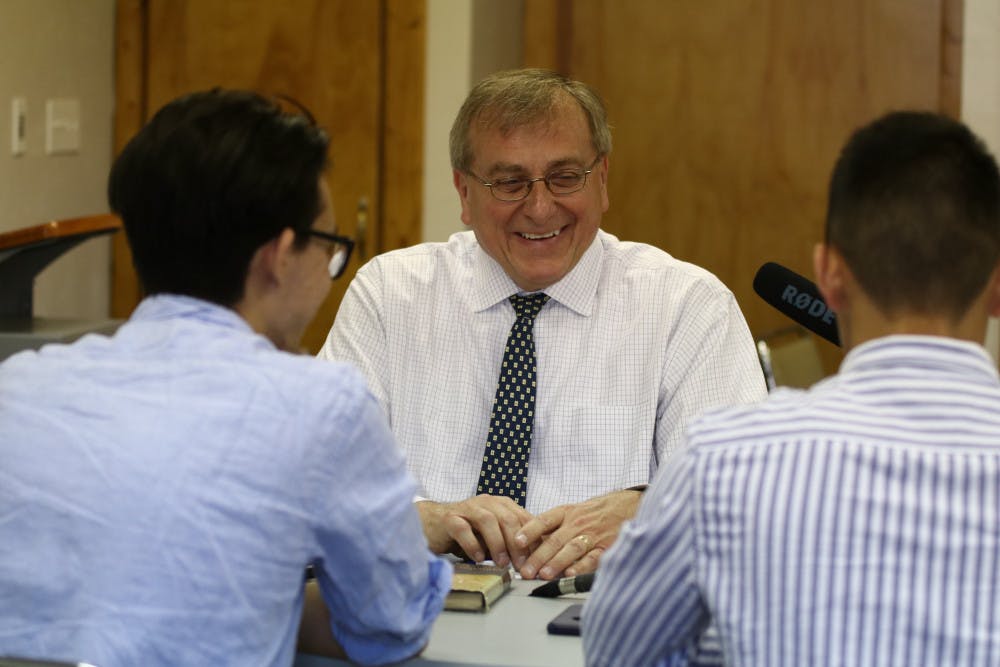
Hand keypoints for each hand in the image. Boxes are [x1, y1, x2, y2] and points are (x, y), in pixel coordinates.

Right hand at [416, 495, 535, 567]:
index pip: (523, 518)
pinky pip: (463, 529)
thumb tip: (535, 558)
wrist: (432, 524)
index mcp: (501, 505)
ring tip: (502, 563)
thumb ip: (510, 541)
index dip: (533, 539)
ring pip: (487, 520)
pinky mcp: (449, 518)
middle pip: (508, 518)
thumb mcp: (493, 535)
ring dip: (497, 543)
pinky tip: (477, 558)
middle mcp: (486, 503)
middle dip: (517, 543)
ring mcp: (466, 509)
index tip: (538, 560)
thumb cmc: (467, 531)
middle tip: (522, 565)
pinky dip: (472, 544)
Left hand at [513, 488, 642, 579]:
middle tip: (525, 571)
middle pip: (555, 539)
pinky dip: (581, 566)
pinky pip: (592, 558)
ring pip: (571, 549)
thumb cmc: (594, 512)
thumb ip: (552, 527)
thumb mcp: (571, 511)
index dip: (529, 530)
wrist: (627, 505)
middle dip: (538, 557)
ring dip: (556, 562)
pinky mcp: (605, 547)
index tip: (516, 541)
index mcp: (565, 512)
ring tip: (543, 574)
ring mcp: (591, 535)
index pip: (544, 520)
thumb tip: (526, 545)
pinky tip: (570, 573)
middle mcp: (577, 523)